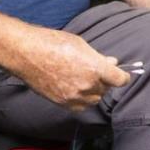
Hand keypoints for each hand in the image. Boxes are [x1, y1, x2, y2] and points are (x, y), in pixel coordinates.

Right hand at [11, 28, 130, 111]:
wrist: (26, 53)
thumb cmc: (51, 43)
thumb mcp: (80, 44)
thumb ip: (97, 57)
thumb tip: (110, 64)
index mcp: (95, 68)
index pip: (120, 79)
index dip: (123, 76)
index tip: (122, 75)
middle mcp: (87, 85)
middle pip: (106, 89)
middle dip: (105, 80)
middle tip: (97, 70)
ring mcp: (74, 96)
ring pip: (94, 99)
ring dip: (94, 91)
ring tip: (84, 79)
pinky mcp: (62, 103)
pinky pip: (80, 106)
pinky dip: (82, 99)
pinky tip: (75, 88)